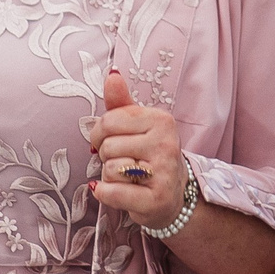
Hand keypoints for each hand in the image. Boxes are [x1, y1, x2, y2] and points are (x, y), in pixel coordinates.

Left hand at [88, 69, 184, 230]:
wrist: (175, 195)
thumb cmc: (150, 156)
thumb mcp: (137, 126)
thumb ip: (121, 102)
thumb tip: (112, 74)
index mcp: (161, 120)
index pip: (108, 120)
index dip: (99, 134)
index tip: (111, 141)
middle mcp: (166, 143)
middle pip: (107, 146)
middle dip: (107, 157)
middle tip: (124, 162)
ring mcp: (164, 173)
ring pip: (109, 169)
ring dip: (110, 177)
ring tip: (127, 178)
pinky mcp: (156, 199)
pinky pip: (112, 192)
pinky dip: (106, 194)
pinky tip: (119, 192)